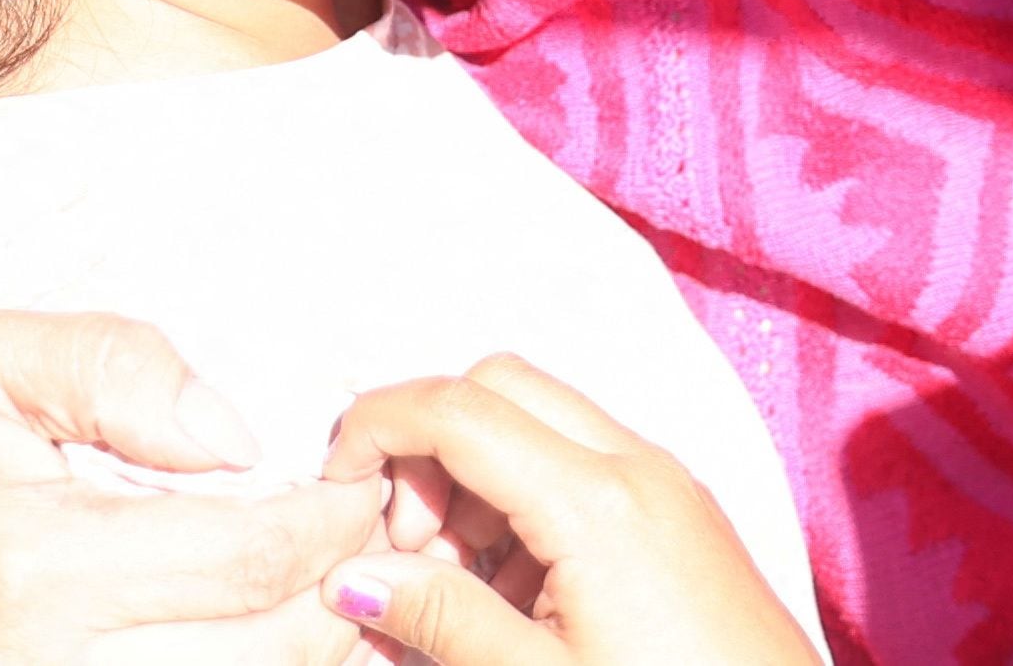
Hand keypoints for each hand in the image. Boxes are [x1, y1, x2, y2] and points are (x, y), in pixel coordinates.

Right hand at [0, 311, 382, 665]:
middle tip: (376, 541)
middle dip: (338, 596)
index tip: (367, 488)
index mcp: (32, 569)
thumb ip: (124, 372)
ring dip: (292, 652)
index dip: (336, 524)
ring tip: (326, 591)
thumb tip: (240, 435)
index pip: (250, 562)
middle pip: (257, 657)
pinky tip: (246, 635)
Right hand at [318, 358, 813, 665]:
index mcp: (598, 500)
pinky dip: (524, 507)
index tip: (334, 496)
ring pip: (540, 424)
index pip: (459, 407)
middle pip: (501, 389)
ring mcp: (665, 484)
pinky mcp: (678, 514)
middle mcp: (638, 467)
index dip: (375, 430)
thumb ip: (441, 622)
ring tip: (462, 598)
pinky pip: (581, 469)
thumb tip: (353, 576)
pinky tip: (513, 601)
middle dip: (429, 452)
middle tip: (408, 559)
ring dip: (476, 485)